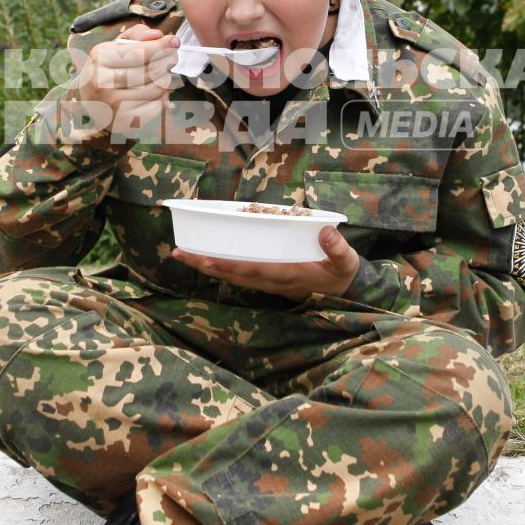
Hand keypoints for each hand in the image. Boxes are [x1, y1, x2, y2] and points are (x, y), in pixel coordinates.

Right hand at [70, 24, 177, 135]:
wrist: (91, 103)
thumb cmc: (108, 70)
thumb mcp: (115, 47)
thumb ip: (136, 36)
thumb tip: (157, 35)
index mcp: (100, 58)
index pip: (139, 52)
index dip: (161, 46)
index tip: (174, 41)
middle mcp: (103, 82)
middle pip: (150, 70)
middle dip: (167, 62)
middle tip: (172, 58)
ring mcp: (114, 104)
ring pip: (156, 88)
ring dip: (165, 79)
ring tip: (162, 74)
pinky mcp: (125, 120)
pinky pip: (156, 105)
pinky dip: (162, 97)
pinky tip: (156, 92)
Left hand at [174, 225, 361, 300]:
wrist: (343, 293)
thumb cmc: (341, 274)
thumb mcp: (346, 261)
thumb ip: (337, 248)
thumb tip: (325, 231)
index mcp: (288, 274)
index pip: (253, 270)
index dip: (229, 266)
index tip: (207, 260)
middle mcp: (272, 280)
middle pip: (233, 275)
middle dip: (206, 265)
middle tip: (178, 253)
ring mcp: (268, 283)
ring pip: (232, 276)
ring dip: (207, 266)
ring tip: (183, 254)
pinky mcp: (267, 280)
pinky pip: (239, 275)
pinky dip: (220, 267)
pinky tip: (206, 258)